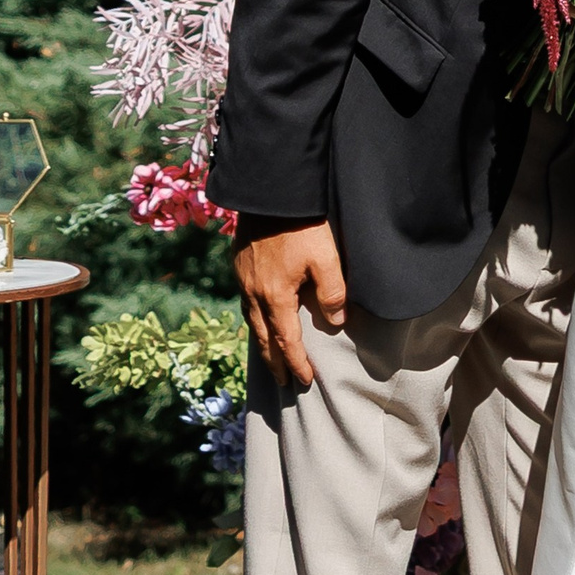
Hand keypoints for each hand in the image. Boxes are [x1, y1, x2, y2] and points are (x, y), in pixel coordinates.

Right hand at [233, 217, 348, 390]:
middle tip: (283, 382)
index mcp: (276, 297)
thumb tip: (335, 321)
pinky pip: (245, 303)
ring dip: (262, 343)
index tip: (304, 380)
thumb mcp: (327, 259)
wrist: (269, 192)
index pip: (287, 341)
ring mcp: (243, 279)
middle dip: (274, 362)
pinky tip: (259, 318)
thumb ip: (332, 292)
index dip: (296, 363)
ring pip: (251, 321)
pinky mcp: (239, 264)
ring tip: (270, 357)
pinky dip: (254, 319)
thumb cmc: (302, 225)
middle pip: (264, 338)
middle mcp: (254, 293)